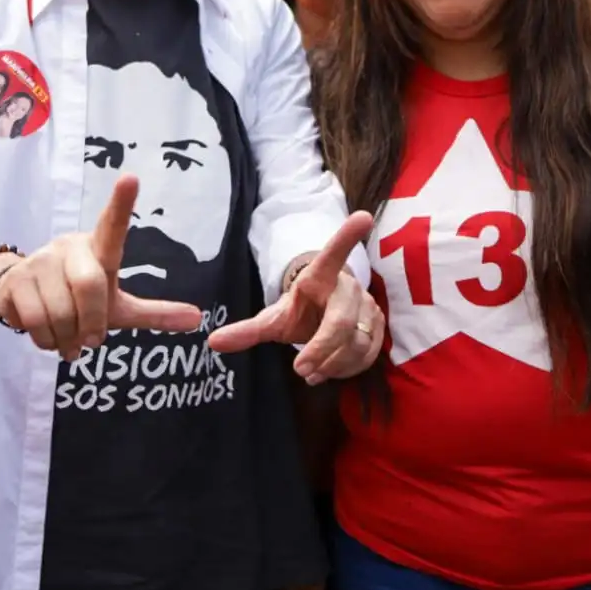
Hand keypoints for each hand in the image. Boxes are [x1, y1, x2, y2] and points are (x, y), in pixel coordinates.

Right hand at [0, 176, 202, 359]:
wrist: (19, 295)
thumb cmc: (79, 298)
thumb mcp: (118, 307)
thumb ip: (154, 313)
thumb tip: (199, 318)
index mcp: (98, 248)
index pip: (112, 225)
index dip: (121, 204)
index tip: (130, 177)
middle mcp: (69, 247)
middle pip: (89, 286)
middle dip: (92, 323)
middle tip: (92, 340)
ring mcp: (40, 261)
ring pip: (60, 313)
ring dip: (68, 338)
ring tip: (68, 338)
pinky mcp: (16, 280)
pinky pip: (35, 322)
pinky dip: (47, 341)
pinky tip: (49, 337)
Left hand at [206, 212, 381, 383]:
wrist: (319, 320)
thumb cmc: (297, 313)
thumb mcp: (271, 320)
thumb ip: (246, 331)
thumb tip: (212, 341)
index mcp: (319, 276)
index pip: (333, 254)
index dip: (347, 236)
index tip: (362, 216)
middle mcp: (347, 287)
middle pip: (342, 321)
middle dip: (321, 349)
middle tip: (299, 368)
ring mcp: (367, 306)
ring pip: (356, 343)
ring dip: (332, 364)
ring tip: (310, 372)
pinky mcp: (378, 325)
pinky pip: (368, 354)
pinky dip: (346, 369)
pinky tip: (327, 372)